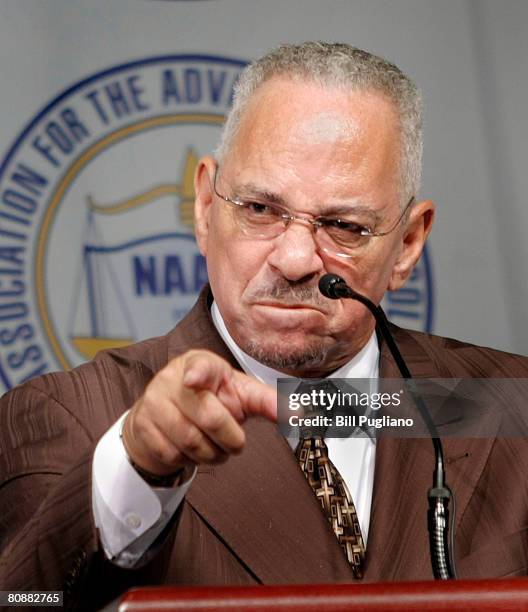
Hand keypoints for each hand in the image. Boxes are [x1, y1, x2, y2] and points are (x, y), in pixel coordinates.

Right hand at [122, 349, 276, 475]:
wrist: (163, 416)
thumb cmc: (209, 400)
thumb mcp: (240, 394)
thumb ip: (268, 401)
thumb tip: (301, 412)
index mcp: (202, 364)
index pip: (201, 366)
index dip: (199, 373)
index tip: (196, 378)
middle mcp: (173, 378)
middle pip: (210, 418)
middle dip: (230, 439)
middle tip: (235, 442)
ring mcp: (154, 401)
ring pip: (192, 442)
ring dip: (211, 453)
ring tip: (213, 445)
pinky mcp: (141, 426)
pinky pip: (173, 455)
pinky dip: (188, 460)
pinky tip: (189, 448)